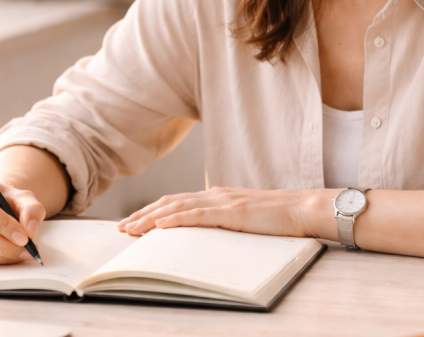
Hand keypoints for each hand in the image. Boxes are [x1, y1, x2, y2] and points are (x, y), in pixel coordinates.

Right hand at [0, 176, 45, 264]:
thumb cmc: (6, 201)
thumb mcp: (22, 198)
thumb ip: (31, 209)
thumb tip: (30, 230)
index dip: (4, 225)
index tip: (25, 238)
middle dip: (4, 246)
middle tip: (26, 251)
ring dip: (1, 257)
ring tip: (22, 254)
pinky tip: (9, 256)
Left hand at [117, 186, 311, 237]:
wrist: (301, 208)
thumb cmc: (276, 216)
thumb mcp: (243, 217)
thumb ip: (223, 219)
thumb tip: (205, 230)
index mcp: (217, 196)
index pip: (177, 202)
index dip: (153, 211)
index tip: (134, 221)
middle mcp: (215, 194)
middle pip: (170, 203)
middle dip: (144, 214)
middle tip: (122, 227)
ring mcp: (222, 201)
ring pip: (178, 208)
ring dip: (152, 218)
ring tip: (133, 229)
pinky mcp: (232, 212)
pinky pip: (198, 216)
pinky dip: (176, 220)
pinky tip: (161, 226)